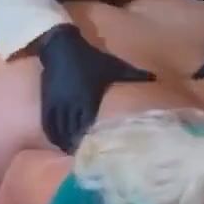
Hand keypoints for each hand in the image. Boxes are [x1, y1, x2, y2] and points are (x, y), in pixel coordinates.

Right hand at [38, 25, 154, 152]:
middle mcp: (71, 104)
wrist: (62, 48)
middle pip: (71, 131)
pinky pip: (48, 122)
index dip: (88, 139)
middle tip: (81, 156)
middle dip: (75, 144)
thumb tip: (156, 77)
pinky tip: (56, 140)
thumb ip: (134, 75)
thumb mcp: (113, 66)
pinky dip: (51, 134)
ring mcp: (57, 103)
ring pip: (58, 129)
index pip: (86, 126)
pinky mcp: (47, 101)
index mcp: (88, 98)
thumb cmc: (90, 59)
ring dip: (63, 142)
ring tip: (69, 151)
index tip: (93, 150)